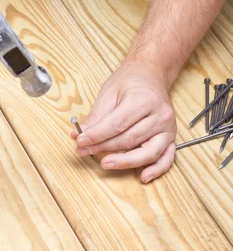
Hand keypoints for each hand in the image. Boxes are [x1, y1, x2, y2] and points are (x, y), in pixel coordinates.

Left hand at [71, 61, 176, 182]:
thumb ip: (96, 116)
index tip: (80, 141)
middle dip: (103, 148)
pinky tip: (143, 177)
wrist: (151, 74)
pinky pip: (166, 158)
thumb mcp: (109, 92)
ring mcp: (168, 128)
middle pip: (129, 139)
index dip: (96, 136)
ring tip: (105, 164)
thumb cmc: (130, 81)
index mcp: (144, 99)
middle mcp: (160, 115)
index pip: (116, 124)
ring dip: (125, 162)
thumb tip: (79, 136)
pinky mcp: (171, 137)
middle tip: (83, 151)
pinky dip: (156, 170)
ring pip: (147, 153)